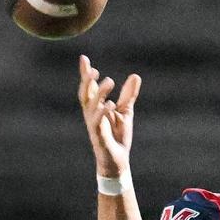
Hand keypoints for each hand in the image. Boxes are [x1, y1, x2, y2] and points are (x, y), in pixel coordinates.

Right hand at [78, 54, 140, 178]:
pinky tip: (111, 104)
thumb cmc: (118, 137)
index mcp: (97, 107)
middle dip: (87, 81)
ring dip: (99, 92)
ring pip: (90, 105)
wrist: (118, 160)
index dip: (86, 74)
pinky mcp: (98, 136)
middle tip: (94, 69)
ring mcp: (94, 124)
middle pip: (84, 94)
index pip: (90, 88)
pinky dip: (102, 112)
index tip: (84, 58)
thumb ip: (128, 95)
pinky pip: (96, 122)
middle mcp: (92, 114)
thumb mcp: (126, 112)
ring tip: (110, 81)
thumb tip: (135, 76)